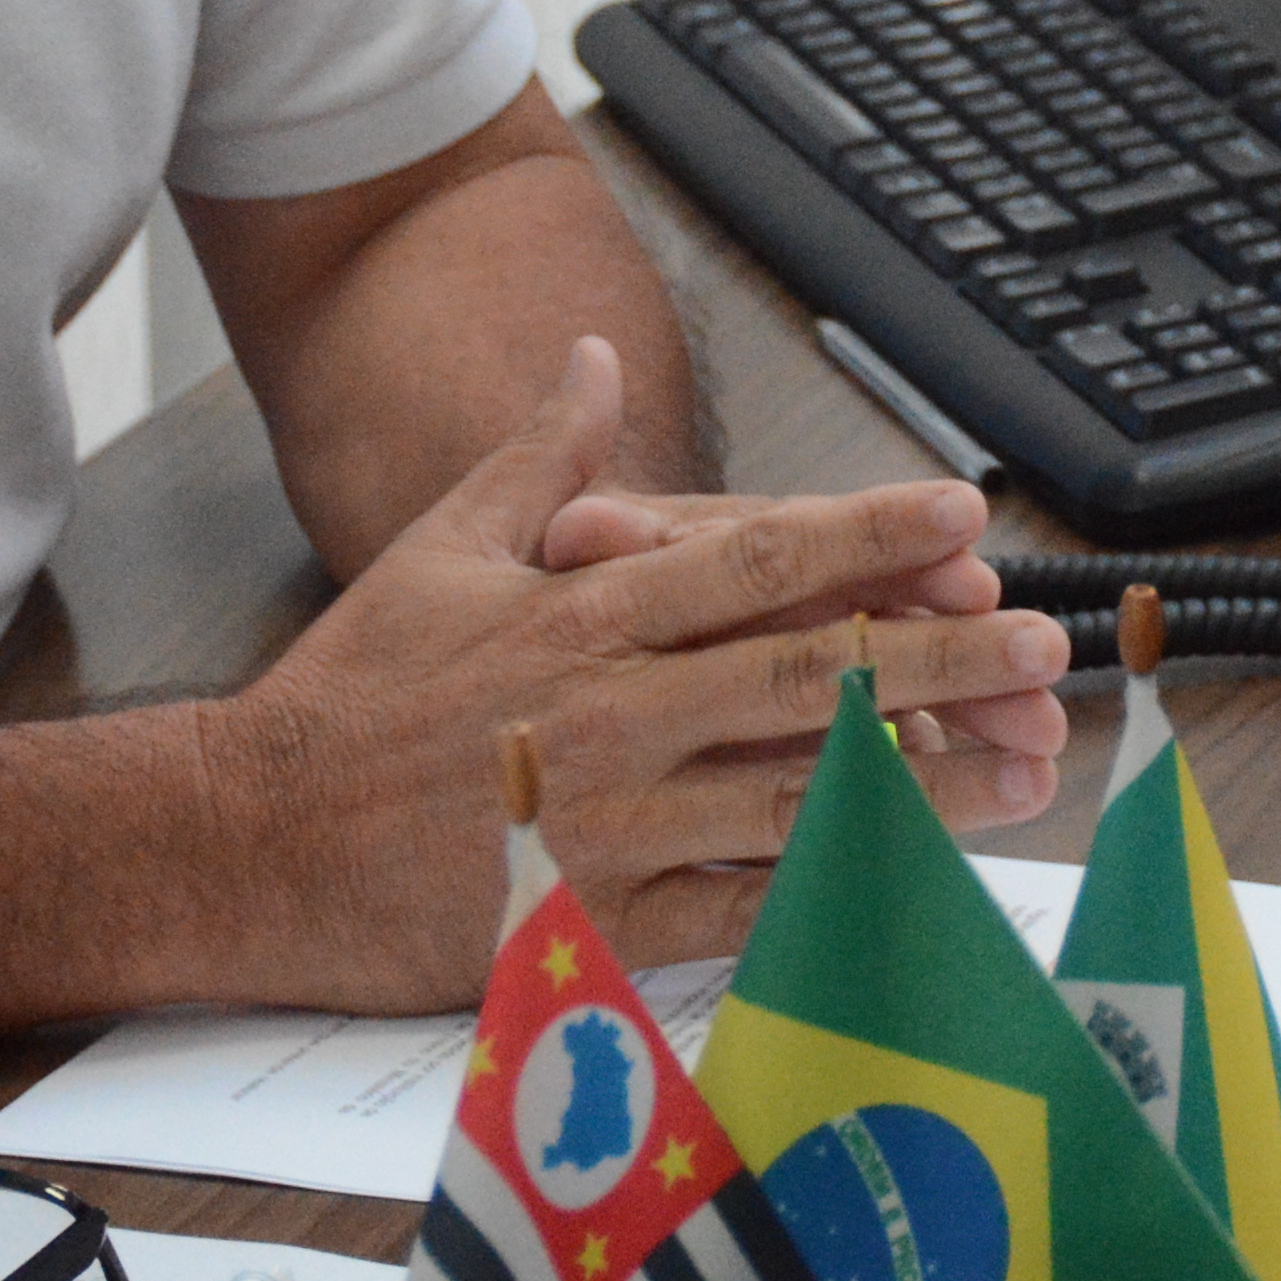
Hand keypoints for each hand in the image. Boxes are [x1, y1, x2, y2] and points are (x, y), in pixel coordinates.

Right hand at [214, 339, 1068, 999]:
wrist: (243, 845)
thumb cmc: (348, 696)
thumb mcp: (442, 548)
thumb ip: (543, 458)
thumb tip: (594, 358)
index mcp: (586, 614)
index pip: (755, 560)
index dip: (868, 534)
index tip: (963, 514)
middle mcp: (613, 715)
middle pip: (804, 676)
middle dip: (934, 656)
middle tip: (1037, 643)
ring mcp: (610, 826)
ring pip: (796, 797)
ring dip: (919, 780)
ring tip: (1022, 762)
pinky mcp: (595, 921)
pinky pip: (739, 909)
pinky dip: (828, 889)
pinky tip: (913, 873)